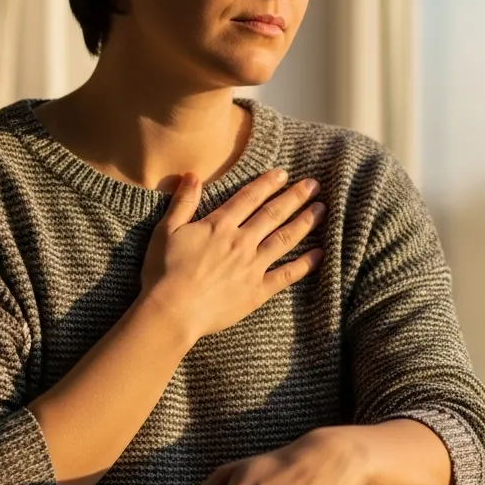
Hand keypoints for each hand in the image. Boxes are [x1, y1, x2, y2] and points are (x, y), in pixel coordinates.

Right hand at [140, 168, 324, 339]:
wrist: (171, 311)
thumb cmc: (163, 272)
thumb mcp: (166, 230)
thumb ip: (183, 202)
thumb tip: (193, 175)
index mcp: (219, 226)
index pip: (249, 198)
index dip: (268, 183)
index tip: (284, 173)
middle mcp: (241, 242)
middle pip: (273, 214)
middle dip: (295, 197)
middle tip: (314, 185)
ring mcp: (252, 266)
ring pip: (284, 239)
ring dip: (305, 222)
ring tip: (322, 210)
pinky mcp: (258, 291)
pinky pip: (287, 274)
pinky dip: (305, 263)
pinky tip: (320, 253)